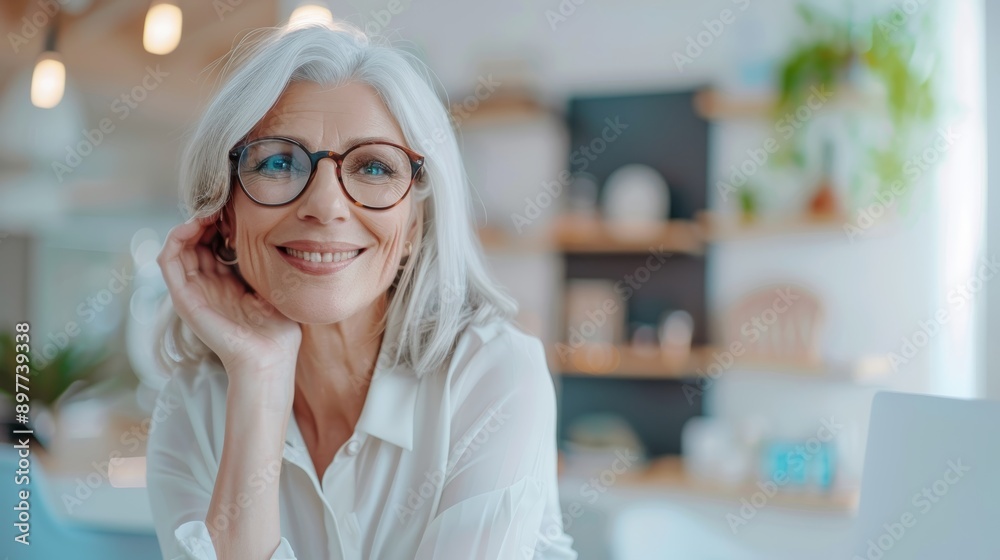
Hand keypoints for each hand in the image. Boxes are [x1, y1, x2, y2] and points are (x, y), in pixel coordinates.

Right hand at [157, 216, 301, 380]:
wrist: (270, 358)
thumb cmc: (278, 331)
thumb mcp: (273, 289)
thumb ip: (265, 267)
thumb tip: (274, 237)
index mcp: (226, 285)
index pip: (212, 246)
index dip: (218, 224)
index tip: (232, 208)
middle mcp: (206, 287)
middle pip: (194, 243)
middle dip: (204, 220)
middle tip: (219, 204)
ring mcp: (193, 293)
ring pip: (178, 248)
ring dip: (188, 224)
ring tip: (205, 210)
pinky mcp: (185, 298)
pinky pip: (169, 262)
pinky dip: (175, 239)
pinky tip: (192, 225)